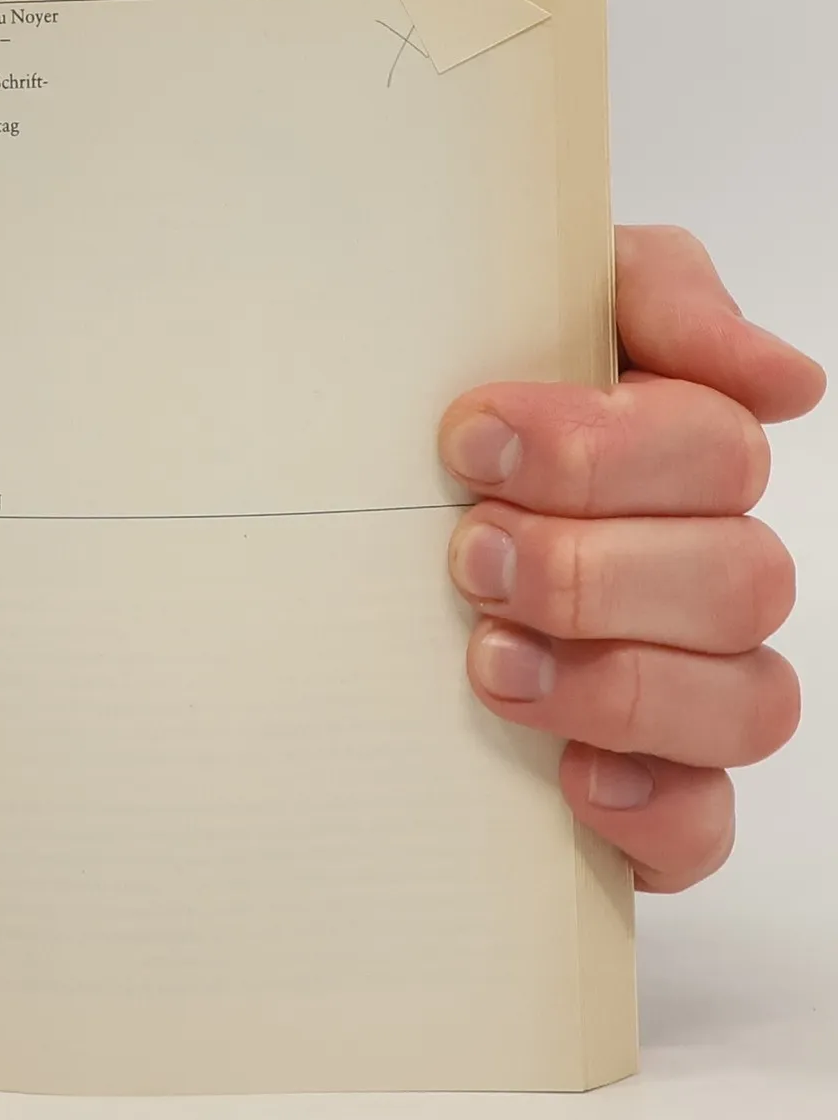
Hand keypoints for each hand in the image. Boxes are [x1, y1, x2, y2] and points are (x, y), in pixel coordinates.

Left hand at [440, 226, 824, 891]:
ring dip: (617, 681)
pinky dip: (654, 810)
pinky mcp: (648, 796)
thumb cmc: (440, 431)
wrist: (332, 543)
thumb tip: (787, 383)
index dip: (602, 449)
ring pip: (745, 702)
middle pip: (739, 579)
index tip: (468, 438)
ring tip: (488, 659)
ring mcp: (684, 691)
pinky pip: (703, 826)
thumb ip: (650, 293)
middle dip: (592, 566)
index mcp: (679, 463)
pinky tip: (572, 782)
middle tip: (468, 556)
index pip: (717, 452)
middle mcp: (699, 577)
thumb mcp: (522, 311)